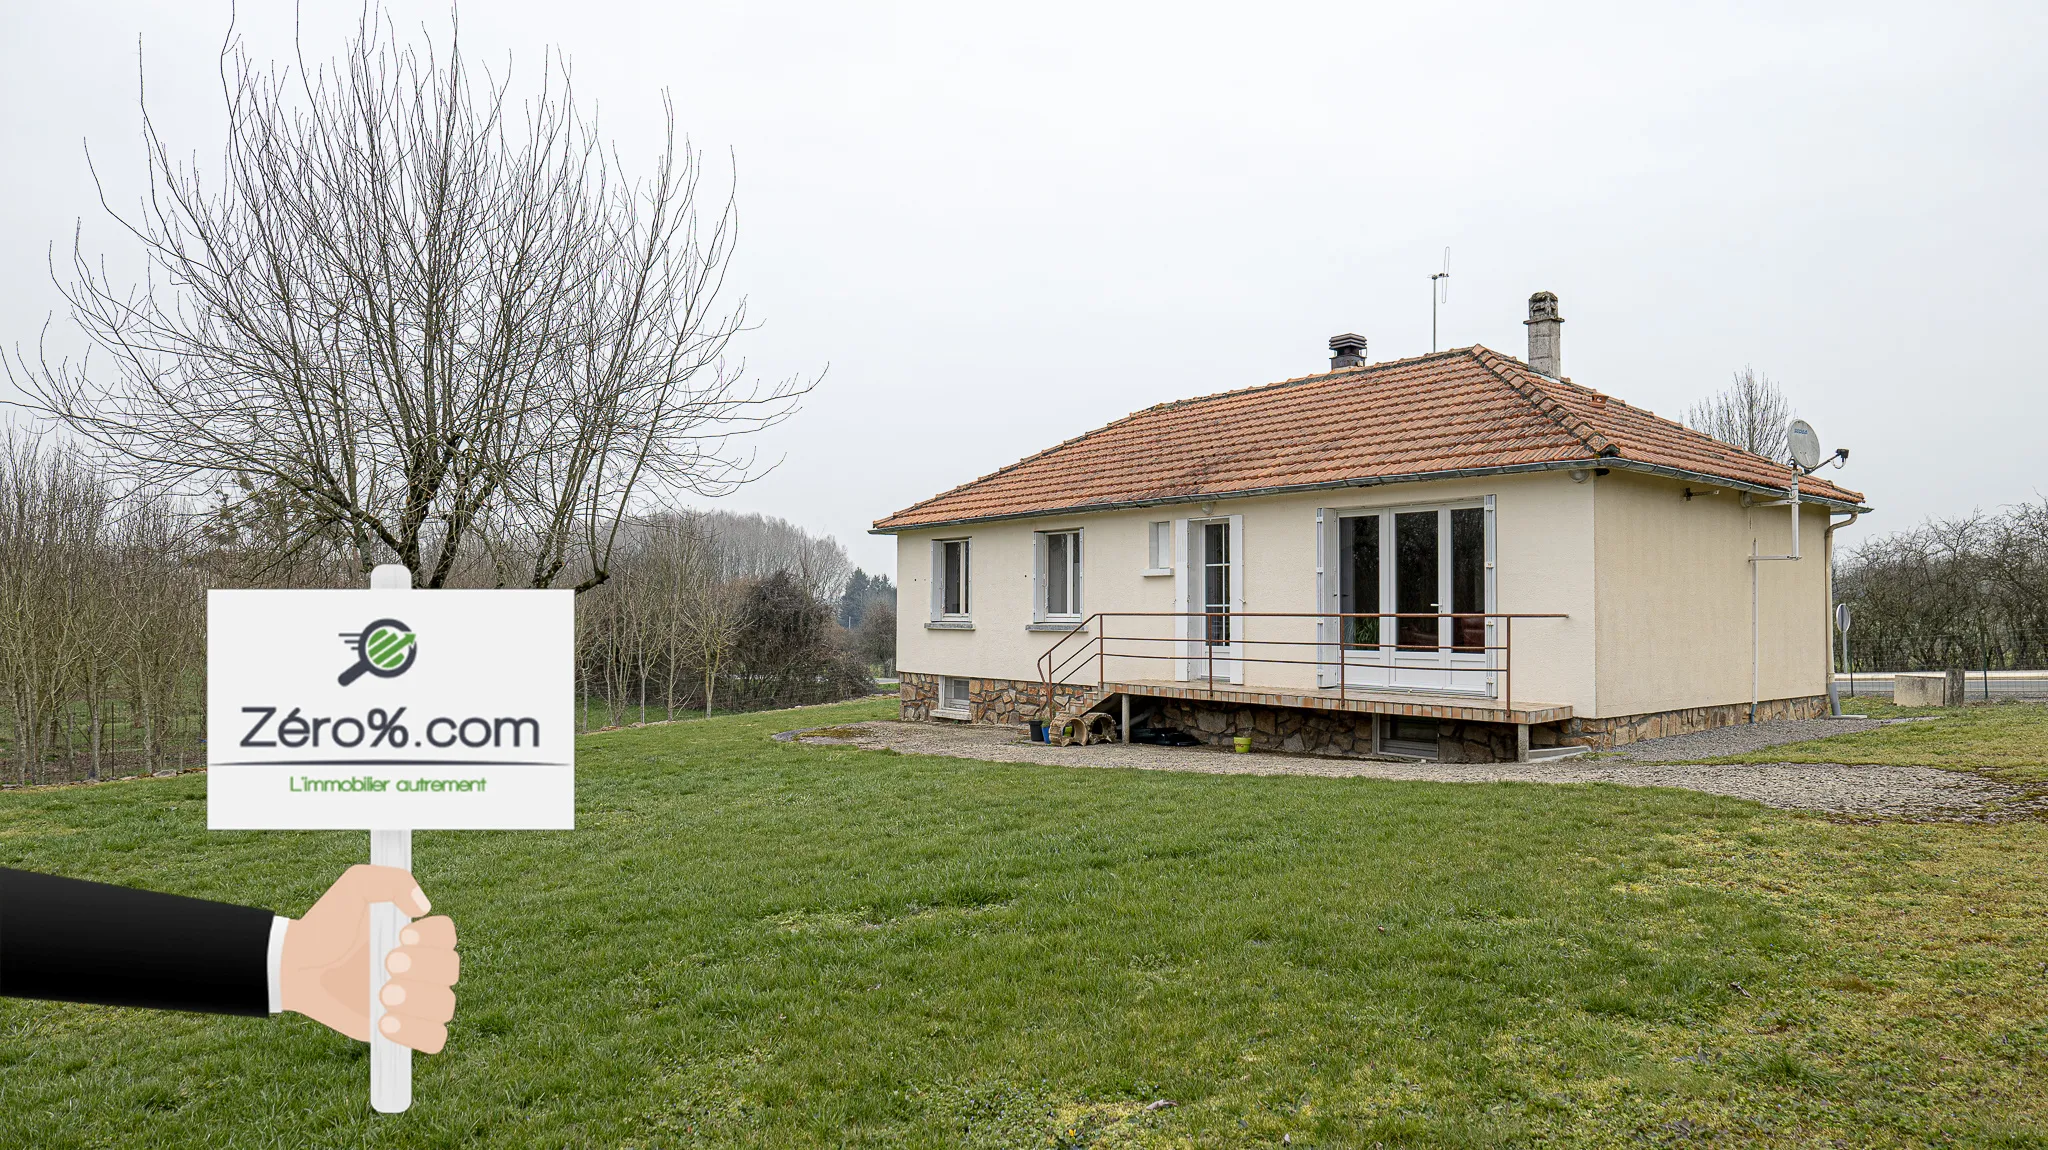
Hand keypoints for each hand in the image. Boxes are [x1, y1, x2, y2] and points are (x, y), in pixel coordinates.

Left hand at [278, 864, 457, 1052]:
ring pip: (445, 1007)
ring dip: (418, 1001)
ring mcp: (413, 1002)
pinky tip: (385, 1023)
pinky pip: (434, 1040)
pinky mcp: (400, 1030)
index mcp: (417, 937)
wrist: (296, 966)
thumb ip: (392, 880)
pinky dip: (418, 1034)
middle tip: (385, 965)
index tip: (400, 936)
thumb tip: (423, 907)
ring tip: (382, 996)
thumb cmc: (326, 925)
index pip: (448, 936)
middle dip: (422, 969)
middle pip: (451, 971)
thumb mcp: (355, 886)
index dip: (432, 938)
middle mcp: (422, 969)